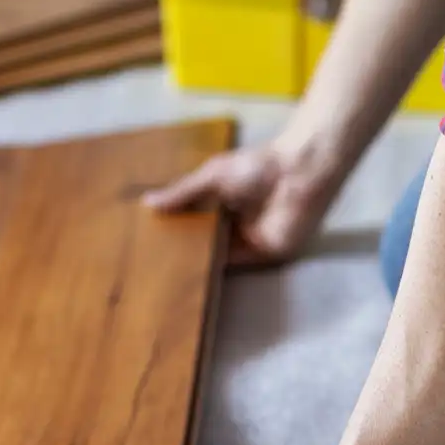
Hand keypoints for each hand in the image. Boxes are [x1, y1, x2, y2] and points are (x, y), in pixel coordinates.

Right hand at [142, 140, 342, 268]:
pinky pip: (235, 267)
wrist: (297, 174)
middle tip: (149, 263)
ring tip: (161, 276)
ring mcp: (249, 241)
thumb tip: (148, 203)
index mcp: (224, 201)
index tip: (148, 239)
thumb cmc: (258, 166)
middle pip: (204, 240)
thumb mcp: (212, 176)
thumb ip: (183, 192)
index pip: (195, 219)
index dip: (175, 228)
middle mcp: (235, 223)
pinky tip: (190, 277)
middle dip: (182, 249)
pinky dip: (215, 271)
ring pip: (216, 256)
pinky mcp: (263, 256)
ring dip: (196, 263)